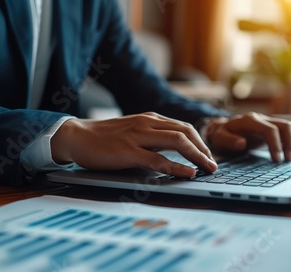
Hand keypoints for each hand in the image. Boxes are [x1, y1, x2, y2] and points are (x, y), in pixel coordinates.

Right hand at [51, 112, 216, 176]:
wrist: (77, 136)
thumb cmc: (105, 137)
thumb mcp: (133, 131)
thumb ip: (153, 137)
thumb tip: (176, 150)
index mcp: (150, 118)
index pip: (184, 127)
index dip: (200, 142)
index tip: (209, 156)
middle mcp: (147, 123)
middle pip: (186, 132)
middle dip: (204, 149)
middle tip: (213, 164)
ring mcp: (138, 136)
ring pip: (177, 142)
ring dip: (197, 156)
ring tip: (208, 168)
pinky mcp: (128, 151)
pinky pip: (157, 159)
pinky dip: (176, 167)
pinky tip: (187, 173)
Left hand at [205, 113, 290, 161]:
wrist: (222, 128)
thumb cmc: (221, 134)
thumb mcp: (219, 138)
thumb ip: (228, 141)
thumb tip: (242, 143)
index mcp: (249, 121)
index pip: (270, 129)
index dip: (276, 144)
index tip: (276, 159)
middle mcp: (261, 119)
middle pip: (284, 125)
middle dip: (289, 142)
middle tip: (288, 160)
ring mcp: (266, 123)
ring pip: (286, 127)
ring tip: (289, 158)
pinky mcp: (269, 129)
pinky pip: (284, 132)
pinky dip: (289, 142)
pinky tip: (290, 153)